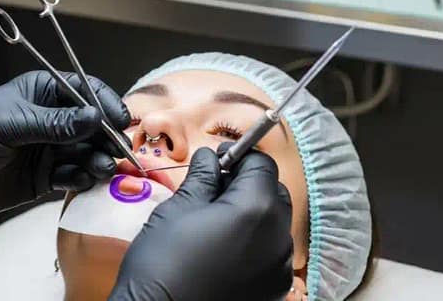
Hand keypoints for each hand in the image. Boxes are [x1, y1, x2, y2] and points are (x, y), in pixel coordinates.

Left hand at [0, 71, 128, 236]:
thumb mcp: (10, 125)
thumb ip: (54, 124)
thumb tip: (96, 116)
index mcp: (42, 91)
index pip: (85, 89)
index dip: (105, 103)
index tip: (119, 120)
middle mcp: (51, 118)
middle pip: (93, 123)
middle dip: (107, 136)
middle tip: (117, 151)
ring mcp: (49, 148)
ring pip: (87, 151)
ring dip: (98, 159)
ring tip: (100, 168)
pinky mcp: (45, 177)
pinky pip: (73, 175)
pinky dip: (82, 178)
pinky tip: (82, 179)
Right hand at [110, 144, 293, 300]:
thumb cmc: (163, 262)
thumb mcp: (178, 209)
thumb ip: (202, 178)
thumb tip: (210, 159)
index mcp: (256, 208)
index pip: (261, 164)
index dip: (239, 156)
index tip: (218, 159)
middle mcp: (278, 238)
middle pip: (274, 194)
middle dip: (250, 185)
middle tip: (215, 189)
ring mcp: (279, 269)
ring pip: (274, 226)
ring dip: (253, 217)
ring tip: (218, 224)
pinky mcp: (273, 291)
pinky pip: (271, 257)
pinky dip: (255, 247)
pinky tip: (225, 253)